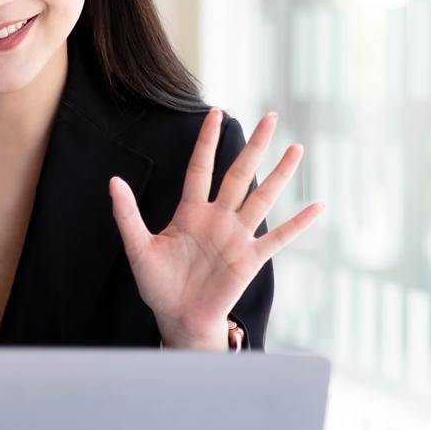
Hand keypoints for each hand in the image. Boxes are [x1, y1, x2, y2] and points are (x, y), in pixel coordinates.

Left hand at [108, 108, 323, 348]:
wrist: (177, 317)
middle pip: (239, 174)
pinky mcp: (250, 259)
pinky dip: (298, 223)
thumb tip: (113, 181)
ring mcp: (236, 236)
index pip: (201, 167)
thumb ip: (127, 214)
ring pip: (262, 197)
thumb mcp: (138, 247)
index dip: (207, 141)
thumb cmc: (158, 284)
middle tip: (270, 116)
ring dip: (279, 174)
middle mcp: (218, 218)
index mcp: (190, 211)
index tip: (215, 112)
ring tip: (296, 148)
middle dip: (254, 146)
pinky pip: (278, 237)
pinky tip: (317, 206)